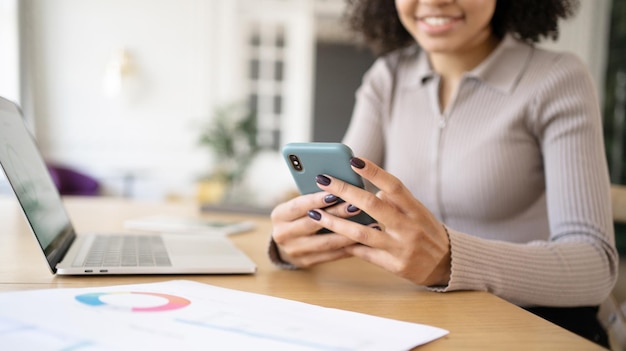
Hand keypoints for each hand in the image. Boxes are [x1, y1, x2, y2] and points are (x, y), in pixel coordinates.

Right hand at [270, 191, 360, 266]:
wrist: (286, 243)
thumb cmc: (298, 216)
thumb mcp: (297, 206)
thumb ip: (313, 199)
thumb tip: (339, 188)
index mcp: (279, 216)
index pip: (298, 206)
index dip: (316, 200)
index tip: (335, 192)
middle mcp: (283, 234)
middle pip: (313, 224)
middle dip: (336, 214)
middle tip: (356, 206)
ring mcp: (294, 251)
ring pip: (325, 243)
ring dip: (347, 233)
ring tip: (367, 225)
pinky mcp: (307, 262)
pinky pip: (331, 255)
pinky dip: (348, 247)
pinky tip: (363, 239)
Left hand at [308, 157, 450, 285]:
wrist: (447, 265)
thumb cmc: (427, 231)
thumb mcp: (418, 212)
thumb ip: (396, 201)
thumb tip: (370, 187)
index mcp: (416, 210)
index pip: (394, 186)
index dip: (374, 172)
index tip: (352, 160)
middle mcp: (409, 227)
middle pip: (372, 205)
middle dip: (344, 191)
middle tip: (322, 179)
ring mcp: (400, 248)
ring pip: (361, 232)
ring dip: (335, 222)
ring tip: (315, 212)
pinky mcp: (393, 265)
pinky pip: (364, 253)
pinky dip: (346, 244)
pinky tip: (329, 236)